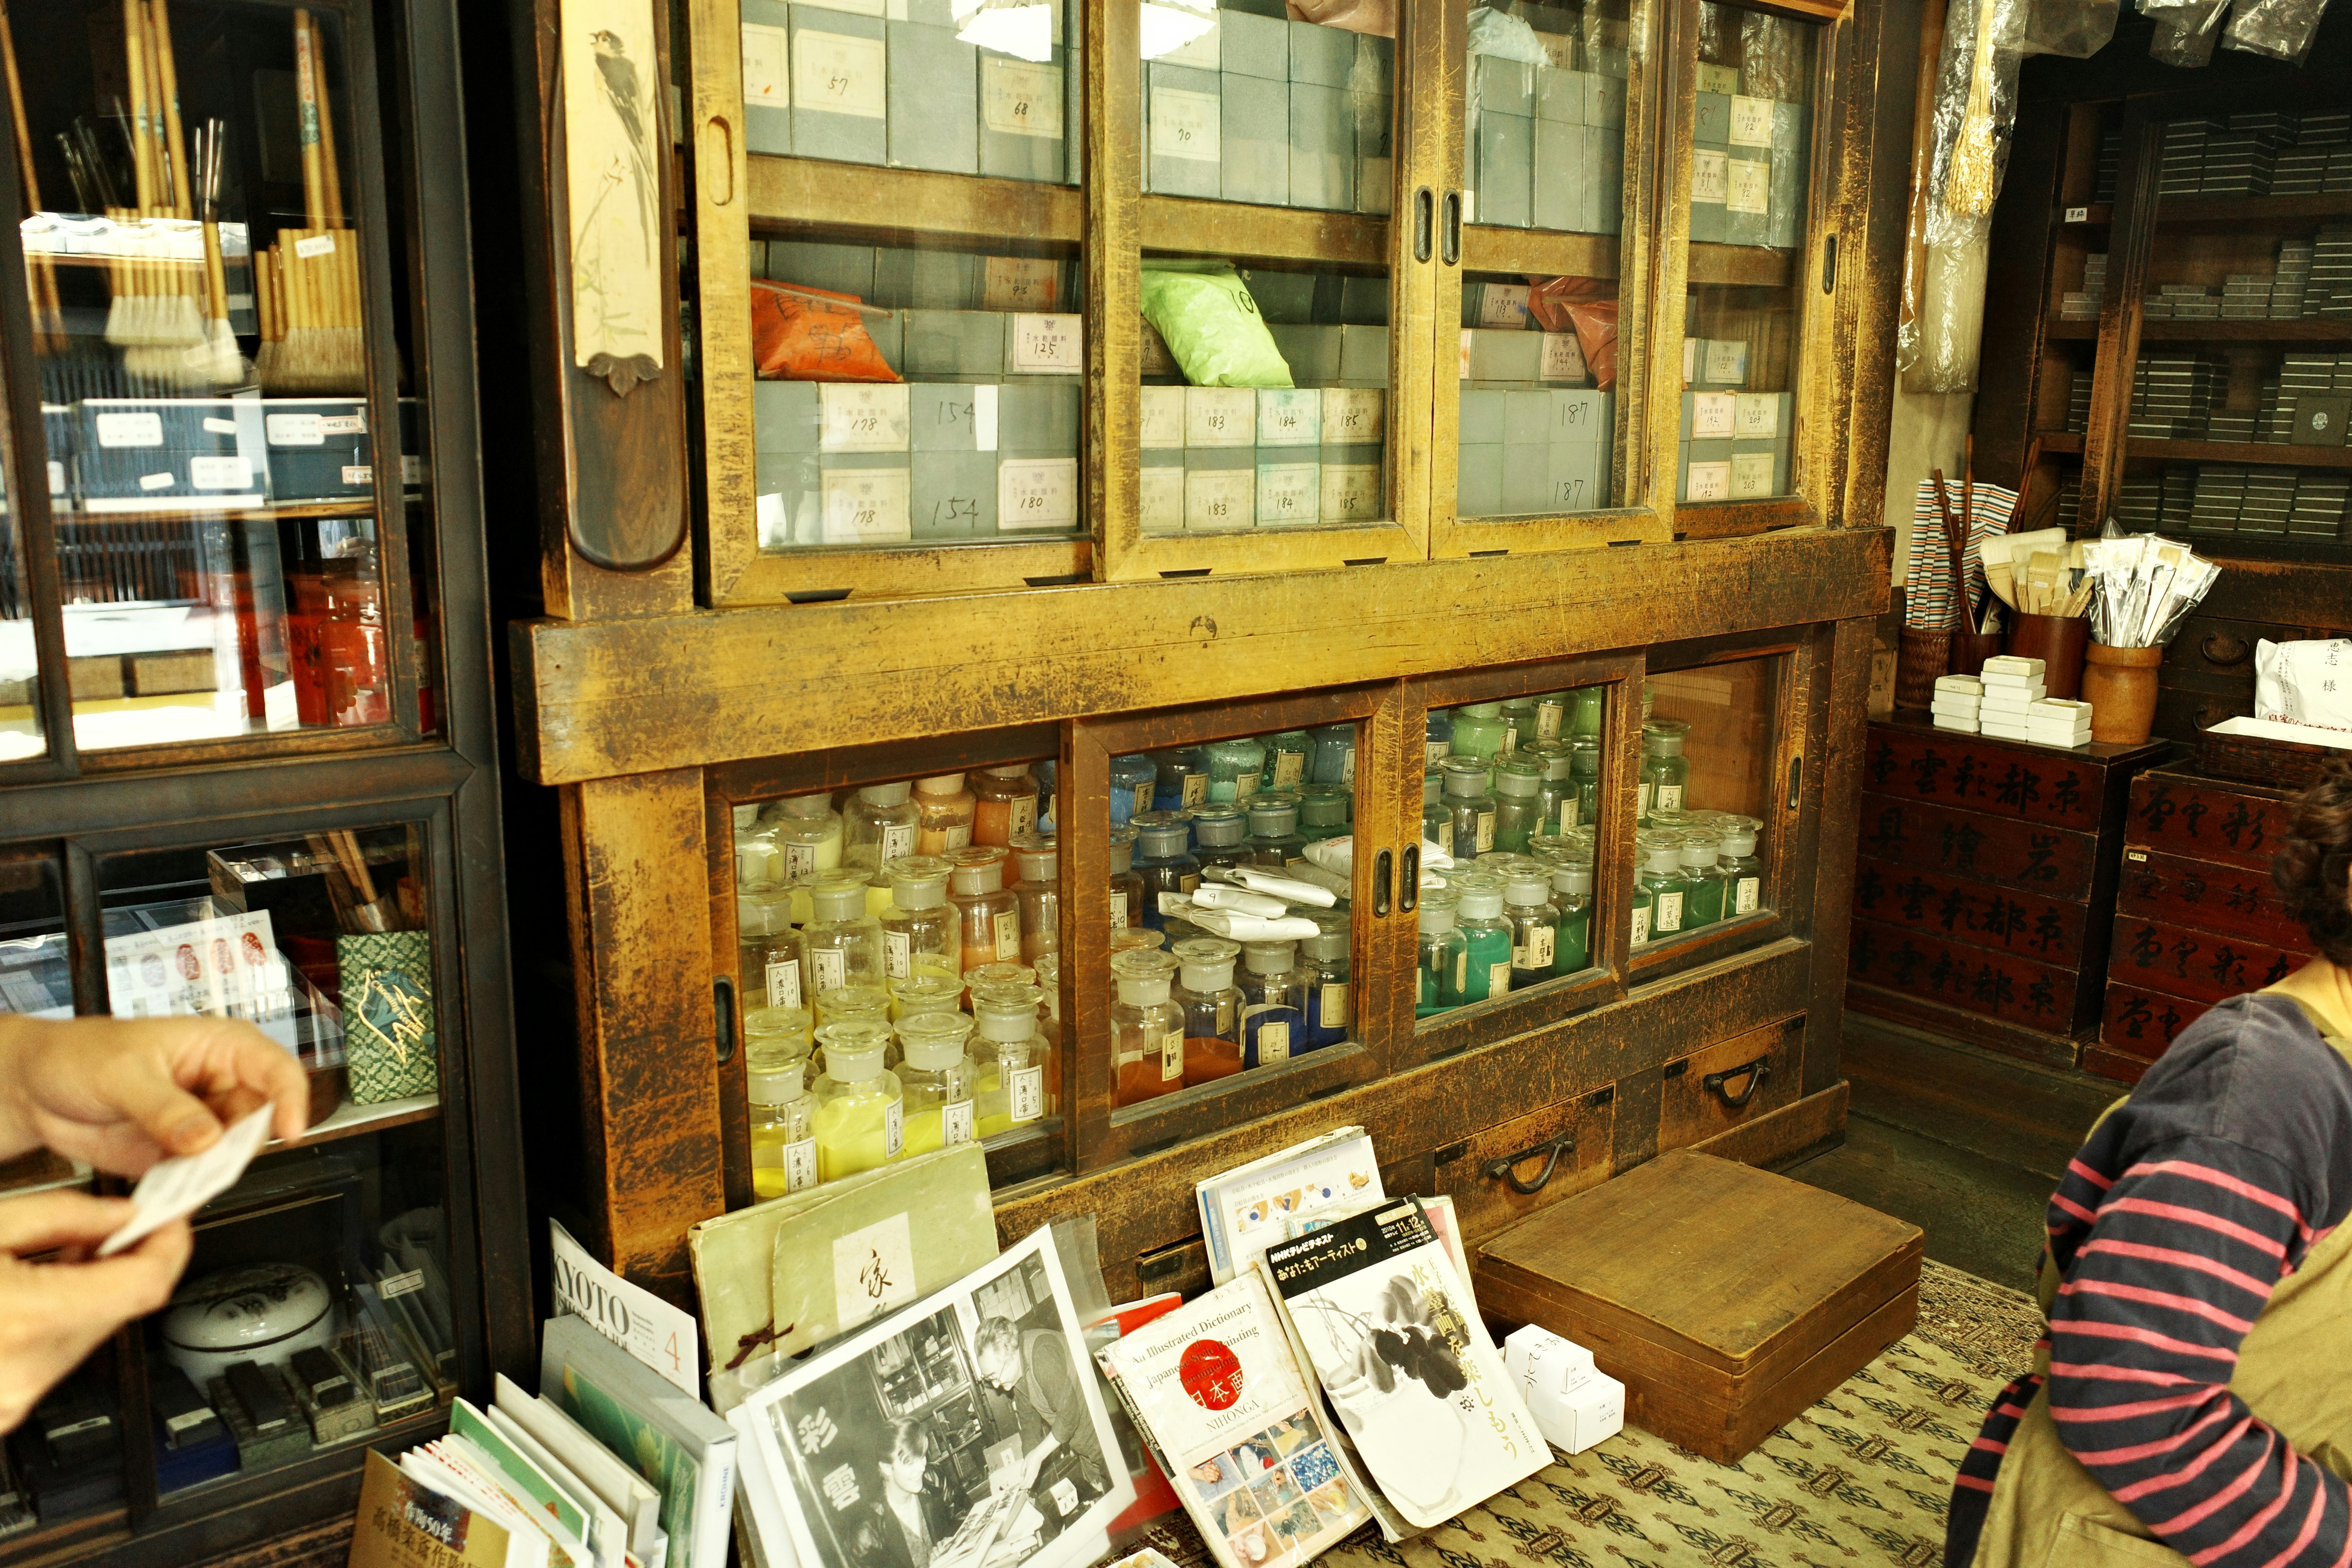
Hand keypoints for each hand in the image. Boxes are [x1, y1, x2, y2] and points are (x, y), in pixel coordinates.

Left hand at [0, 1016, 309, 1175]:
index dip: (292, 1099)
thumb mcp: (122, 1073)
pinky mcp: (179, 1156)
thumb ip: (165, 1108)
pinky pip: (199, 1179)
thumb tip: (206, 1137)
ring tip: (174, 1171)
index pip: (277, 1070)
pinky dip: (187, 1191)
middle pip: (259, 1120)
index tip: (289, 1130)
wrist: (33, 1090)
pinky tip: (165, 1188)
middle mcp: (219, 1086)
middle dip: (239, 1145)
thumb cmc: (78, 1055)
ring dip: (210, 1172)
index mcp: (220, 1048)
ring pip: (232, 1155)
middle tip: (207, 1158)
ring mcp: (201, 1124)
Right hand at [0, 1191, 190, 1432]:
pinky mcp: (4, 1408)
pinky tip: (33, 1295)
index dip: (170, 1246)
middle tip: (114, 1229)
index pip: (145, 1287)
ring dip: (89, 1294)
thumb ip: (62, 1215)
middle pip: (122, 1311)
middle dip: (126, 1265)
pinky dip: (56, 1324)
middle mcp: (24, 1373)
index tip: (173, 1219)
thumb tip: (121, 1215)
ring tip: (57, 1259)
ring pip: (89, 1336)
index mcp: (25, 1319)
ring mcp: (13, 1399)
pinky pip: (52, 1360)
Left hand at [1018, 1443, 1051, 1489]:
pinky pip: (1033, 1481)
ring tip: (1022, 1487)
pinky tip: (1026, 1483)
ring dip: (1027, 1486)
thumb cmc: (1031, 1456)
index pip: (1025, 1481)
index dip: (1021, 1485)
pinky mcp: (1036, 1474)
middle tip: (1019, 1488)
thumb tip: (1021, 1475)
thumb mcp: (1025, 1461)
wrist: (1039, 1454)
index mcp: (1029, 1471)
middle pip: (1028, 1484)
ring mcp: (1035, 1474)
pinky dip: (1029, 1484)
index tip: (1018, 1486)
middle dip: (1024, 1487)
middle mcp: (1033, 1474)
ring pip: (1031, 1483)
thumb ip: (1023, 1469)